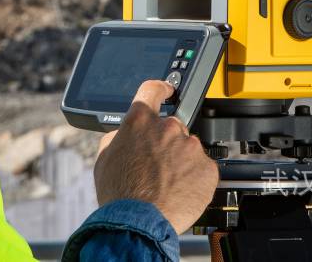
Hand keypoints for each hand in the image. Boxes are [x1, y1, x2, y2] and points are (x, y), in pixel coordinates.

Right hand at [93, 80, 218, 233]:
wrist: (138, 223)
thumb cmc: (119, 194)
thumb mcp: (104, 158)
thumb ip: (119, 136)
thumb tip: (125, 133)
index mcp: (140, 121)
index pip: (152, 90)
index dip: (160, 89)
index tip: (167, 90)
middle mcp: (167, 128)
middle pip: (171, 126)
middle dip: (165, 143)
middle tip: (156, 166)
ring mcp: (189, 147)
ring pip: (187, 148)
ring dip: (180, 161)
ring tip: (166, 184)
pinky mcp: (207, 167)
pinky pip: (203, 167)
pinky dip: (194, 177)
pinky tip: (180, 191)